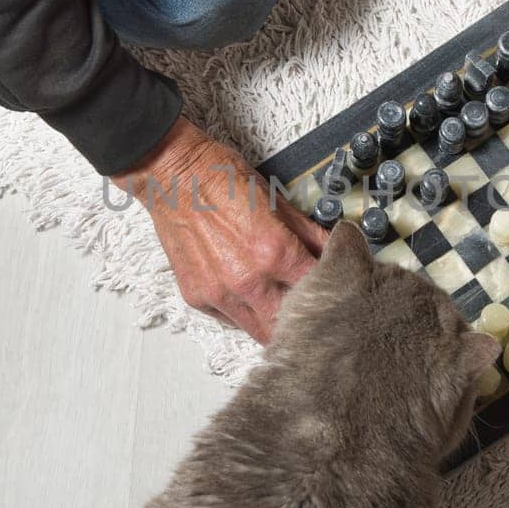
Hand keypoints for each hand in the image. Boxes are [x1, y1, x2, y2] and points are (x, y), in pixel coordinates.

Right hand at [114, 118, 327, 343]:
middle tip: (312, 308)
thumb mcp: (276, 199)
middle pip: (292, 324)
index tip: (336, 288)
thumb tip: (336, 248)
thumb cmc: (221, 179)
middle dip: (305, 318)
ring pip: (260, 331)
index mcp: (274, 252)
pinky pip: (230, 319)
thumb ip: (309, 233)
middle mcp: (247, 280)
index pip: (320, 289)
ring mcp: (219, 293)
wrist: (172, 176)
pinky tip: (247, 293)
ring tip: (281, 307)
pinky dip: (244, 312)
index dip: (332, 290)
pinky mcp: (197, 297)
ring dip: (274, 323)